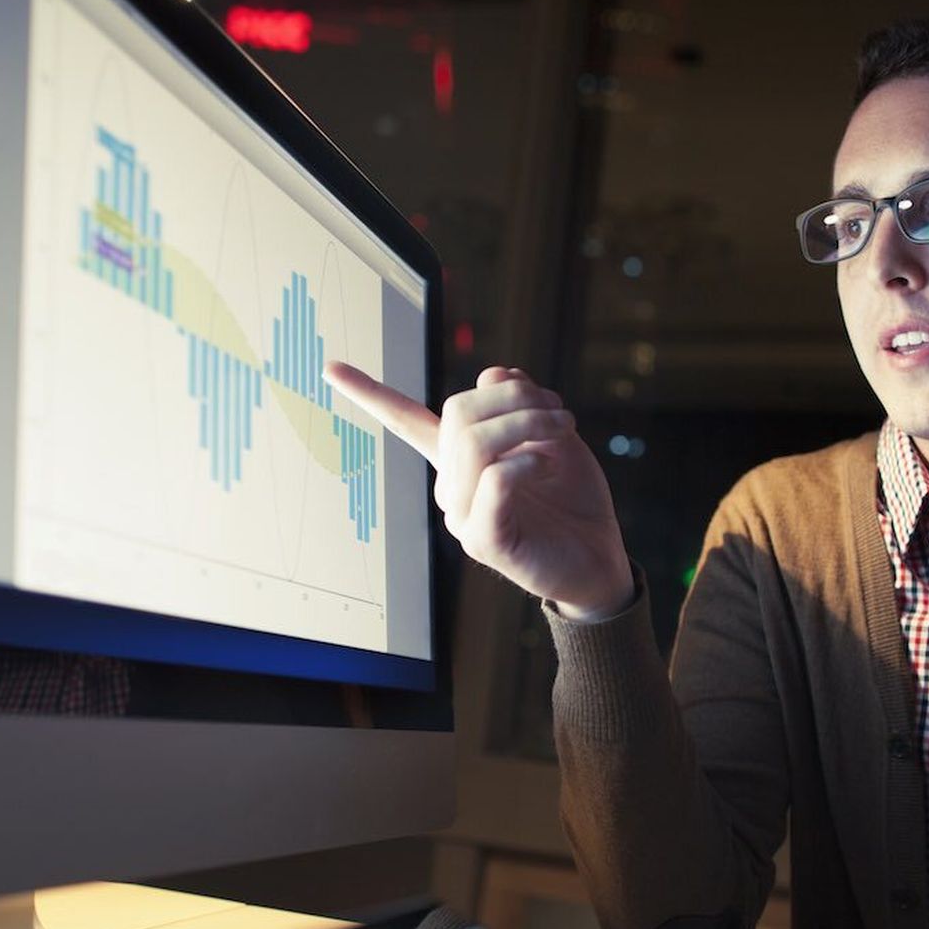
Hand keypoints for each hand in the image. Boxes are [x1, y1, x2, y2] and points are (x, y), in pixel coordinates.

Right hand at [322, 361, 633, 620]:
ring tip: (565, 427)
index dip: (368, 394)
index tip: (329, 368)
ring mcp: (462, 515)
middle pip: (456, 413)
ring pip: (471, 442)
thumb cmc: (572, 499)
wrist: (598, 560)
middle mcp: (451, 487)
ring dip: (526, 422)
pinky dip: (524, 459)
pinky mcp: (483, 541)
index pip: (405, 422)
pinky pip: (493, 480)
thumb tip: (493, 373)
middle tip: (561, 411)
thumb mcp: (552, 436)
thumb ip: (521, 403)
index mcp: (460, 460)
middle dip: (514, 398)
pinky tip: (546, 464)